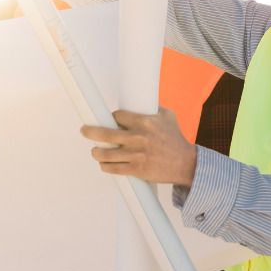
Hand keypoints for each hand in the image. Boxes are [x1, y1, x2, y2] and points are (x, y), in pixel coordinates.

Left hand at [81, 108, 197, 186]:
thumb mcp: (167, 116)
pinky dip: (106, 167)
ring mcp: (136, 155)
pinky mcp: (137, 170)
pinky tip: (104, 164)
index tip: (110, 121)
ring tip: (95, 151)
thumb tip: (140, 100)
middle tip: (84, 130)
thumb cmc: (175, 139)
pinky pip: (114, 169)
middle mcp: (138, 138)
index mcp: (144, 122)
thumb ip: (152, 108)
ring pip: (107, 154)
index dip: (112, 118)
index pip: (117, 116)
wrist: (185, 163)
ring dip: (97, 152)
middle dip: (90, 132)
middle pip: (105, 134)